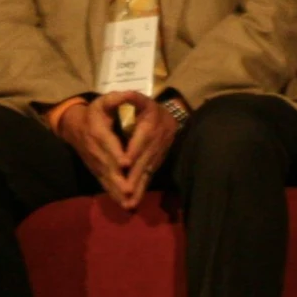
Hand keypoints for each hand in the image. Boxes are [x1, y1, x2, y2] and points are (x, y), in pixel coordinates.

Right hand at [53, 95, 133, 202]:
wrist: (74, 127)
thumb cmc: (94, 113)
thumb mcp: (102, 102)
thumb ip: (114, 99)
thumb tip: (125, 94)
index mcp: (98, 133)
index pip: (108, 145)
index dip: (116, 154)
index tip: (126, 163)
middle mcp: (96, 151)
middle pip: (108, 167)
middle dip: (119, 179)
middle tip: (130, 191)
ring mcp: (96, 164)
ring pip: (107, 179)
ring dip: (117, 192)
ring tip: (129, 203)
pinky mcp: (97, 171)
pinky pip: (106, 184)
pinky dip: (114, 195)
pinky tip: (124, 205)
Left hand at [106, 90, 179, 207]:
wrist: (172, 118)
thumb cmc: (150, 108)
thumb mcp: (142, 99)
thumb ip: (132, 97)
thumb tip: (126, 94)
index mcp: (150, 126)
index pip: (142, 139)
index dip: (134, 151)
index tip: (125, 164)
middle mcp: (156, 143)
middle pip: (144, 161)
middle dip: (134, 177)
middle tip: (124, 190)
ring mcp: (157, 156)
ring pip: (147, 172)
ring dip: (138, 188)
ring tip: (129, 202)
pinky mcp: (156, 164)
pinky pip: (148, 177)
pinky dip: (141, 189)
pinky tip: (133, 201)